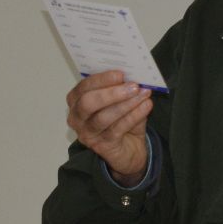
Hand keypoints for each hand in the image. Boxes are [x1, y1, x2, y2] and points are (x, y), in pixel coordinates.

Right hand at [66, 70, 152, 186]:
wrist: (129, 149)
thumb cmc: (120, 120)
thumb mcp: (119, 100)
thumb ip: (122, 88)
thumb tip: (134, 76)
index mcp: (76, 100)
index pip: (83, 87)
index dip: (101, 79)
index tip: (120, 74)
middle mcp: (77, 118)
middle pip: (87, 103)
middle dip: (110, 93)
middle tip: (133, 86)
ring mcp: (87, 134)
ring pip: (103, 117)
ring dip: (125, 104)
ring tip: (143, 94)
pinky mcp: (101, 146)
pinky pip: (117, 129)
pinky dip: (134, 116)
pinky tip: (146, 106)